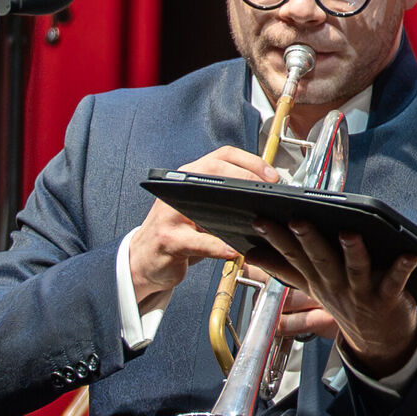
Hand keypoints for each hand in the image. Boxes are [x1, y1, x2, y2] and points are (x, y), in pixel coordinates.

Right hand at [124, 148, 278, 314]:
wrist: (144, 259)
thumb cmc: (180, 233)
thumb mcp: (200, 210)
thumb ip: (223, 200)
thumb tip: (264, 196)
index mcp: (189, 178)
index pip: (222, 156)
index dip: (250, 161)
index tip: (272, 177)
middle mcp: (178, 189)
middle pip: (214, 170)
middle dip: (246, 177)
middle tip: (268, 193)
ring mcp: (170, 214)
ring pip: (204, 202)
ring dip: (234, 210)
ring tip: (257, 217)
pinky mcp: (168, 240)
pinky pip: (198, 242)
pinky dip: (218, 247)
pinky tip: (234, 250)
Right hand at [231, 216, 416, 374]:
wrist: (378, 342)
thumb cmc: (345, 303)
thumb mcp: (310, 288)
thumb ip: (283, 269)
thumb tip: (251, 255)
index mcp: (316, 279)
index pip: (292, 256)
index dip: (275, 238)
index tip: (260, 220)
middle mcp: (335, 285)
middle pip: (320, 260)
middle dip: (308, 240)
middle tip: (297, 221)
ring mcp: (361, 293)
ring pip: (355, 270)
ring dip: (352, 252)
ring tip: (349, 233)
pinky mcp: (388, 298)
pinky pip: (396, 282)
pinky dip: (402, 269)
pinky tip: (410, 255)